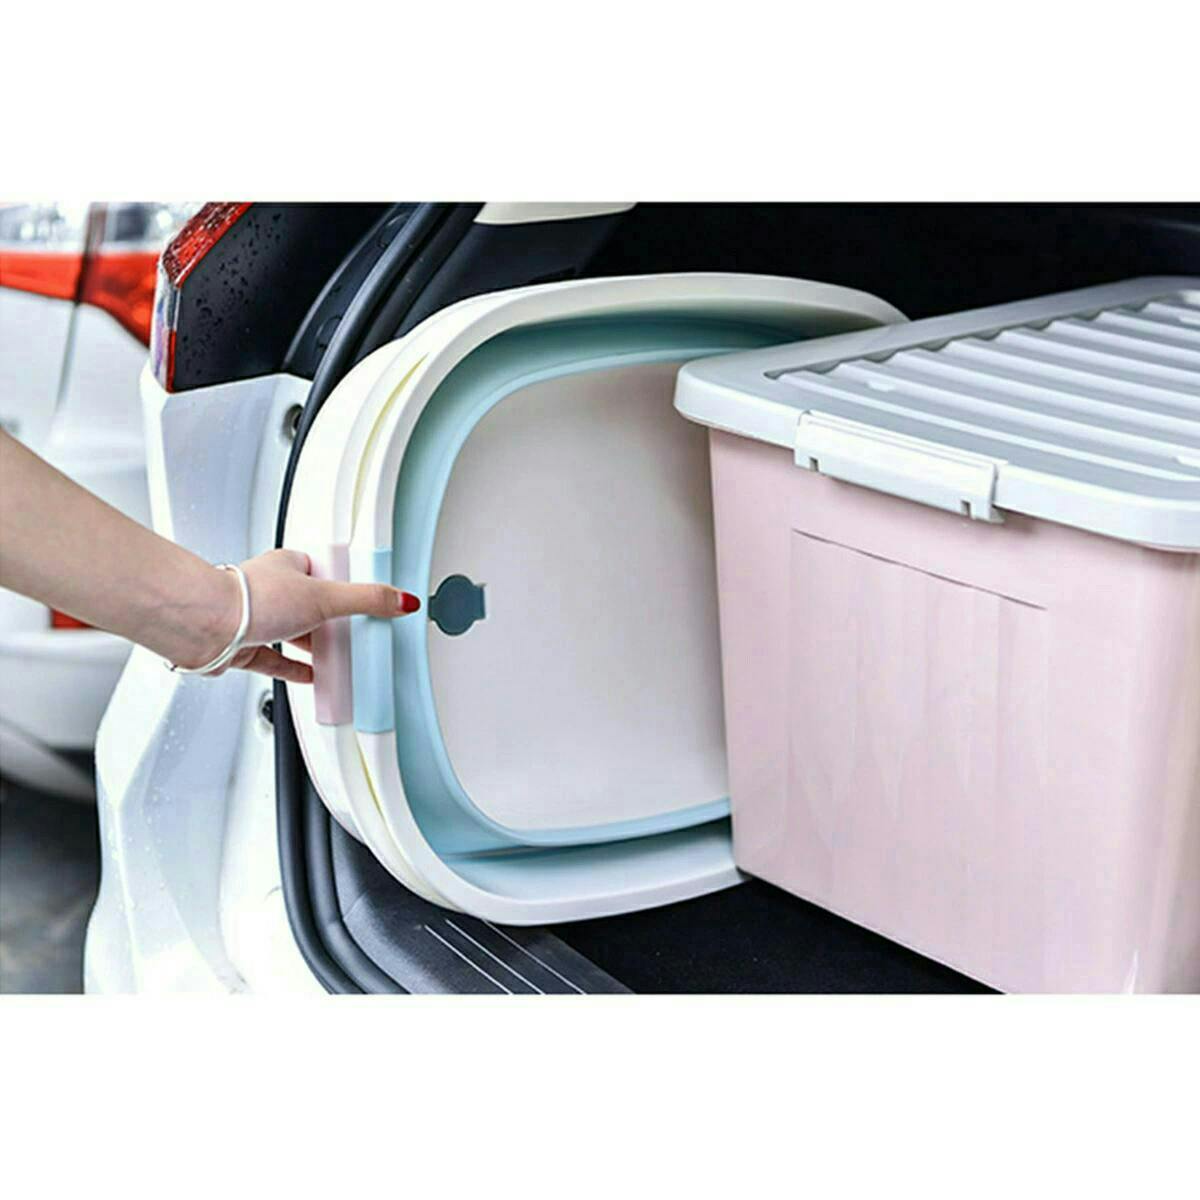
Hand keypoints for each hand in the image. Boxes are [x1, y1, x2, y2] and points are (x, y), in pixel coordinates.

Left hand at [187, 548, 420, 682]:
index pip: (325, 571)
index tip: (366, 595)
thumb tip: (402, 599)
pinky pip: (278, 660)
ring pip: (294, 632)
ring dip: (315, 644)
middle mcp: (272, 591)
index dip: (345, 583)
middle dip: (332, 619)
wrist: (207, 626)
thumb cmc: (251, 600)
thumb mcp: (325, 597)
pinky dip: (297, 669)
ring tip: (339, 656)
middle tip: (356, 631)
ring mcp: (258, 620)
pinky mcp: (247, 648)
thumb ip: (366, 600)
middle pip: (311, 604)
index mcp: (289, 566)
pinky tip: (312, 676)